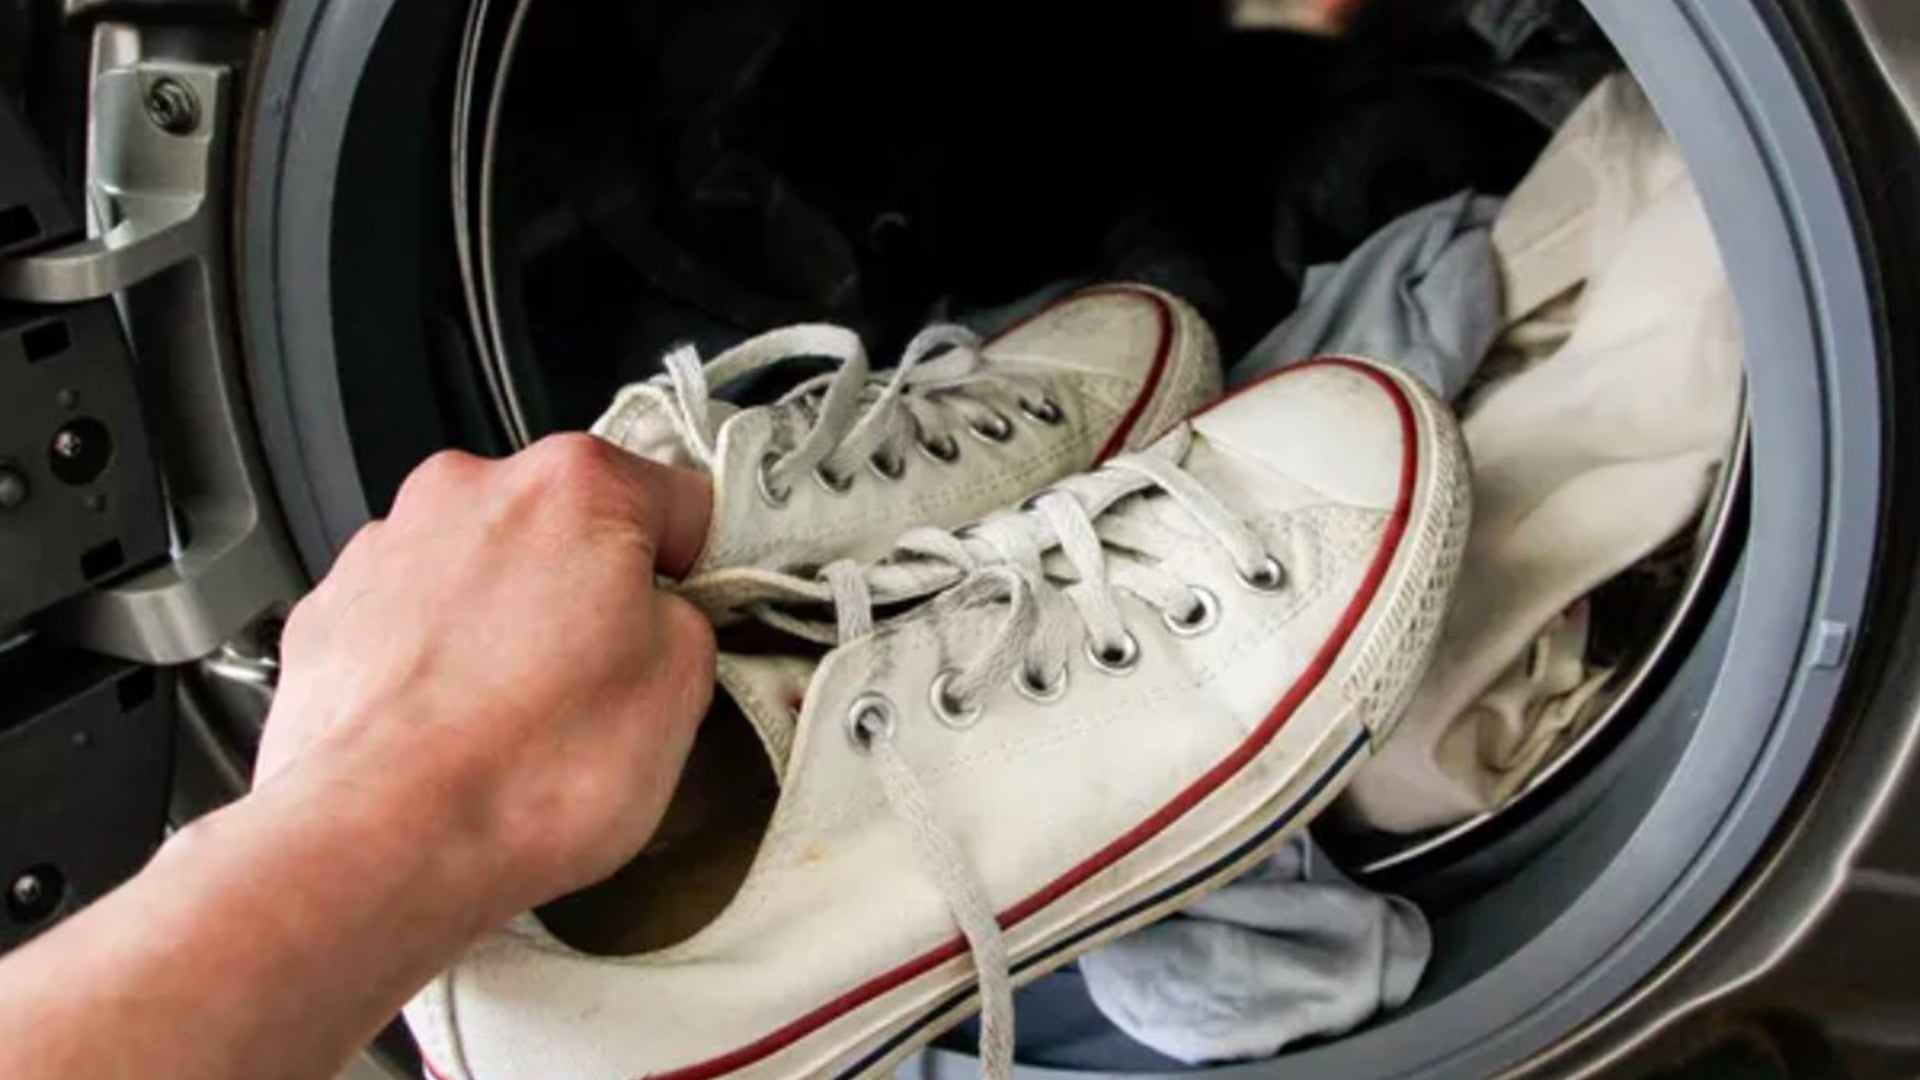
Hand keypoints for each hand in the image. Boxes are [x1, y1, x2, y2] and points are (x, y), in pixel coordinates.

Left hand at [255, 433, 715, 924]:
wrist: (380, 847)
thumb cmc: (517, 773)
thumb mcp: (682, 687)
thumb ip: (688, 619)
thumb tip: (667, 621)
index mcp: (572, 487)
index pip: (677, 501)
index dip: (701, 568)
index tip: (700, 614)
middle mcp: (469, 495)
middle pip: (572, 532)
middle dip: (596, 598)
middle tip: (615, 683)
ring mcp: (389, 551)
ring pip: (490, 577)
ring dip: (515, 632)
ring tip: (530, 724)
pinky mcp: (332, 616)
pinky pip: (417, 625)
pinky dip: (444, 668)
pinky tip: (464, 733)